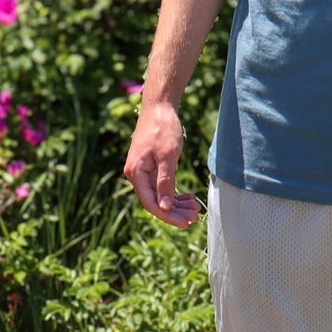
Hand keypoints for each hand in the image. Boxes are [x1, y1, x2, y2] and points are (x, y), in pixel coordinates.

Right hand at [123, 99, 201, 227]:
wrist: (159, 106)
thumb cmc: (163, 129)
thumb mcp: (167, 156)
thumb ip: (165, 182)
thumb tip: (164, 207)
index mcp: (136, 173)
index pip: (151, 203)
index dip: (168, 216)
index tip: (186, 224)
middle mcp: (135, 174)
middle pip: (155, 201)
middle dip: (176, 211)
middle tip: (196, 217)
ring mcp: (142, 170)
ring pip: (159, 194)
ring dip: (177, 203)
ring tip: (195, 208)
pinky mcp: (149, 166)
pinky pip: (161, 185)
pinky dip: (174, 192)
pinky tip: (189, 197)